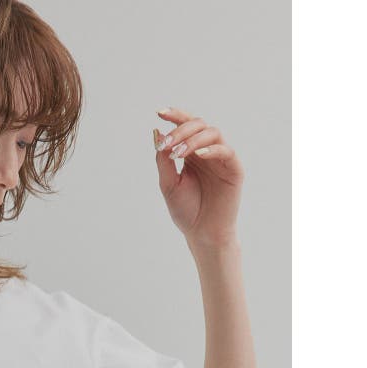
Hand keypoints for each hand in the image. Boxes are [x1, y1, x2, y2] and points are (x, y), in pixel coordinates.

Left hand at [153, 106, 244, 248]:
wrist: (201, 233)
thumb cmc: (186, 210)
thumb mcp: (168, 184)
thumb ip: (163, 160)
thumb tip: (156, 132)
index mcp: (191, 153)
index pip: (185, 127)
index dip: (175, 116)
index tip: (159, 112)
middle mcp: (206, 152)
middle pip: (198, 125)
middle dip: (180, 130)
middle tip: (166, 144)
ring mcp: (221, 159)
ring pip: (212, 133)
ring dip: (193, 139)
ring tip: (178, 153)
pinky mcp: (233, 169)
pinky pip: (226, 151)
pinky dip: (211, 149)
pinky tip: (198, 155)